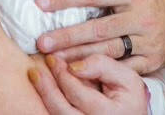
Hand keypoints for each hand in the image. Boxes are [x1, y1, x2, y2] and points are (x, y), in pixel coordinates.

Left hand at [29, 53, 150, 113]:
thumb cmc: (129, 98)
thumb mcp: (127, 78)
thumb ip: (102, 66)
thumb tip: (74, 65)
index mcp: (108, 114)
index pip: (77, 93)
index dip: (64, 74)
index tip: (55, 56)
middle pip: (61, 109)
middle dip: (48, 85)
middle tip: (41, 64)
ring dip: (44, 94)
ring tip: (35, 74)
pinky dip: (48, 103)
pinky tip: (43, 88)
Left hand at [35, 0, 164, 73]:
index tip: (40, 3)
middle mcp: (140, 16)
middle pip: (97, 28)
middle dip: (66, 36)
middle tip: (41, 42)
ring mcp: (147, 41)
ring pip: (108, 52)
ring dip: (78, 57)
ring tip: (54, 61)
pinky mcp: (152, 61)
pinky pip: (124, 70)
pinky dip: (103, 73)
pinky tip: (82, 75)